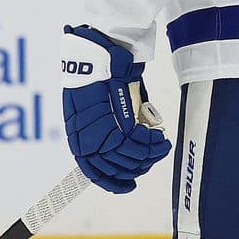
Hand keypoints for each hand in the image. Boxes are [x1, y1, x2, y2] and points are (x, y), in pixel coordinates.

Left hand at [59, 25, 168, 192]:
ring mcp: (97, 129)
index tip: (129, 186)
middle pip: (113, 166)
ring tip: (160, 146)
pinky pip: (137, 142)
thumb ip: (108, 127)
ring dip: (148, 154)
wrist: (99, 52)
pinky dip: (152, 144)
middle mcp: (84, 135)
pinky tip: (160, 138)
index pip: (92, 169)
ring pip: (127, 156)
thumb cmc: (100, 75)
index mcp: (77, 134)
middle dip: (137, 166)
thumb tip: (129, 144)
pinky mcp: (113, 119)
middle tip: (152, 157)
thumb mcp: (98, 107)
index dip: (112, 181)